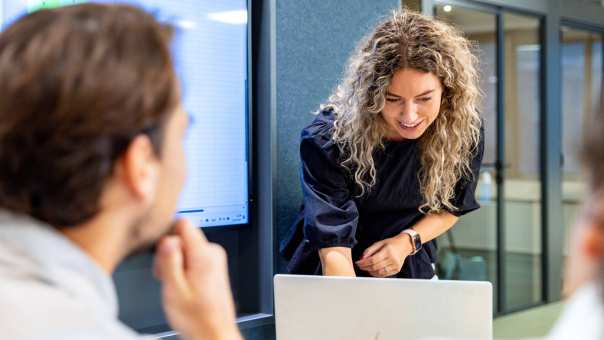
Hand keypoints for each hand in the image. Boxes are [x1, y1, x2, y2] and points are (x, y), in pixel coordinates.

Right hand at [154, 219, 241, 339]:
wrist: (213, 332)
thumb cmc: (196, 317)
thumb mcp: (174, 289)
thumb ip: (168, 261)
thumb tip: (166, 239)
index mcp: (204, 255)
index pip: (183, 223)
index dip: (168, 236)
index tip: (162, 254)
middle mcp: (213, 253)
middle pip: (182, 237)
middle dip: (170, 254)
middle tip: (167, 276)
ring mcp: (215, 259)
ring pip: (186, 247)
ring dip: (176, 262)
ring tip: (175, 283)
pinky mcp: (213, 266)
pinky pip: (193, 256)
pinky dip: (184, 268)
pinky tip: (182, 285)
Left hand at [355, 233, 413, 277]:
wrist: (404, 246)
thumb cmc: (391, 244)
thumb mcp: (379, 243)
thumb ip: (370, 250)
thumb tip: (362, 258)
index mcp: (388, 251)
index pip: (373, 260)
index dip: (364, 263)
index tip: (358, 263)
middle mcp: (392, 259)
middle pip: (375, 267)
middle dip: (365, 267)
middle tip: (360, 266)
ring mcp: (395, 266)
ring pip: (379, 272)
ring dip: (370, 271)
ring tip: (366, 268)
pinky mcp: (396, 270)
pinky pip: (384, 274)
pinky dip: (376, 274)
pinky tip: (372, 270)